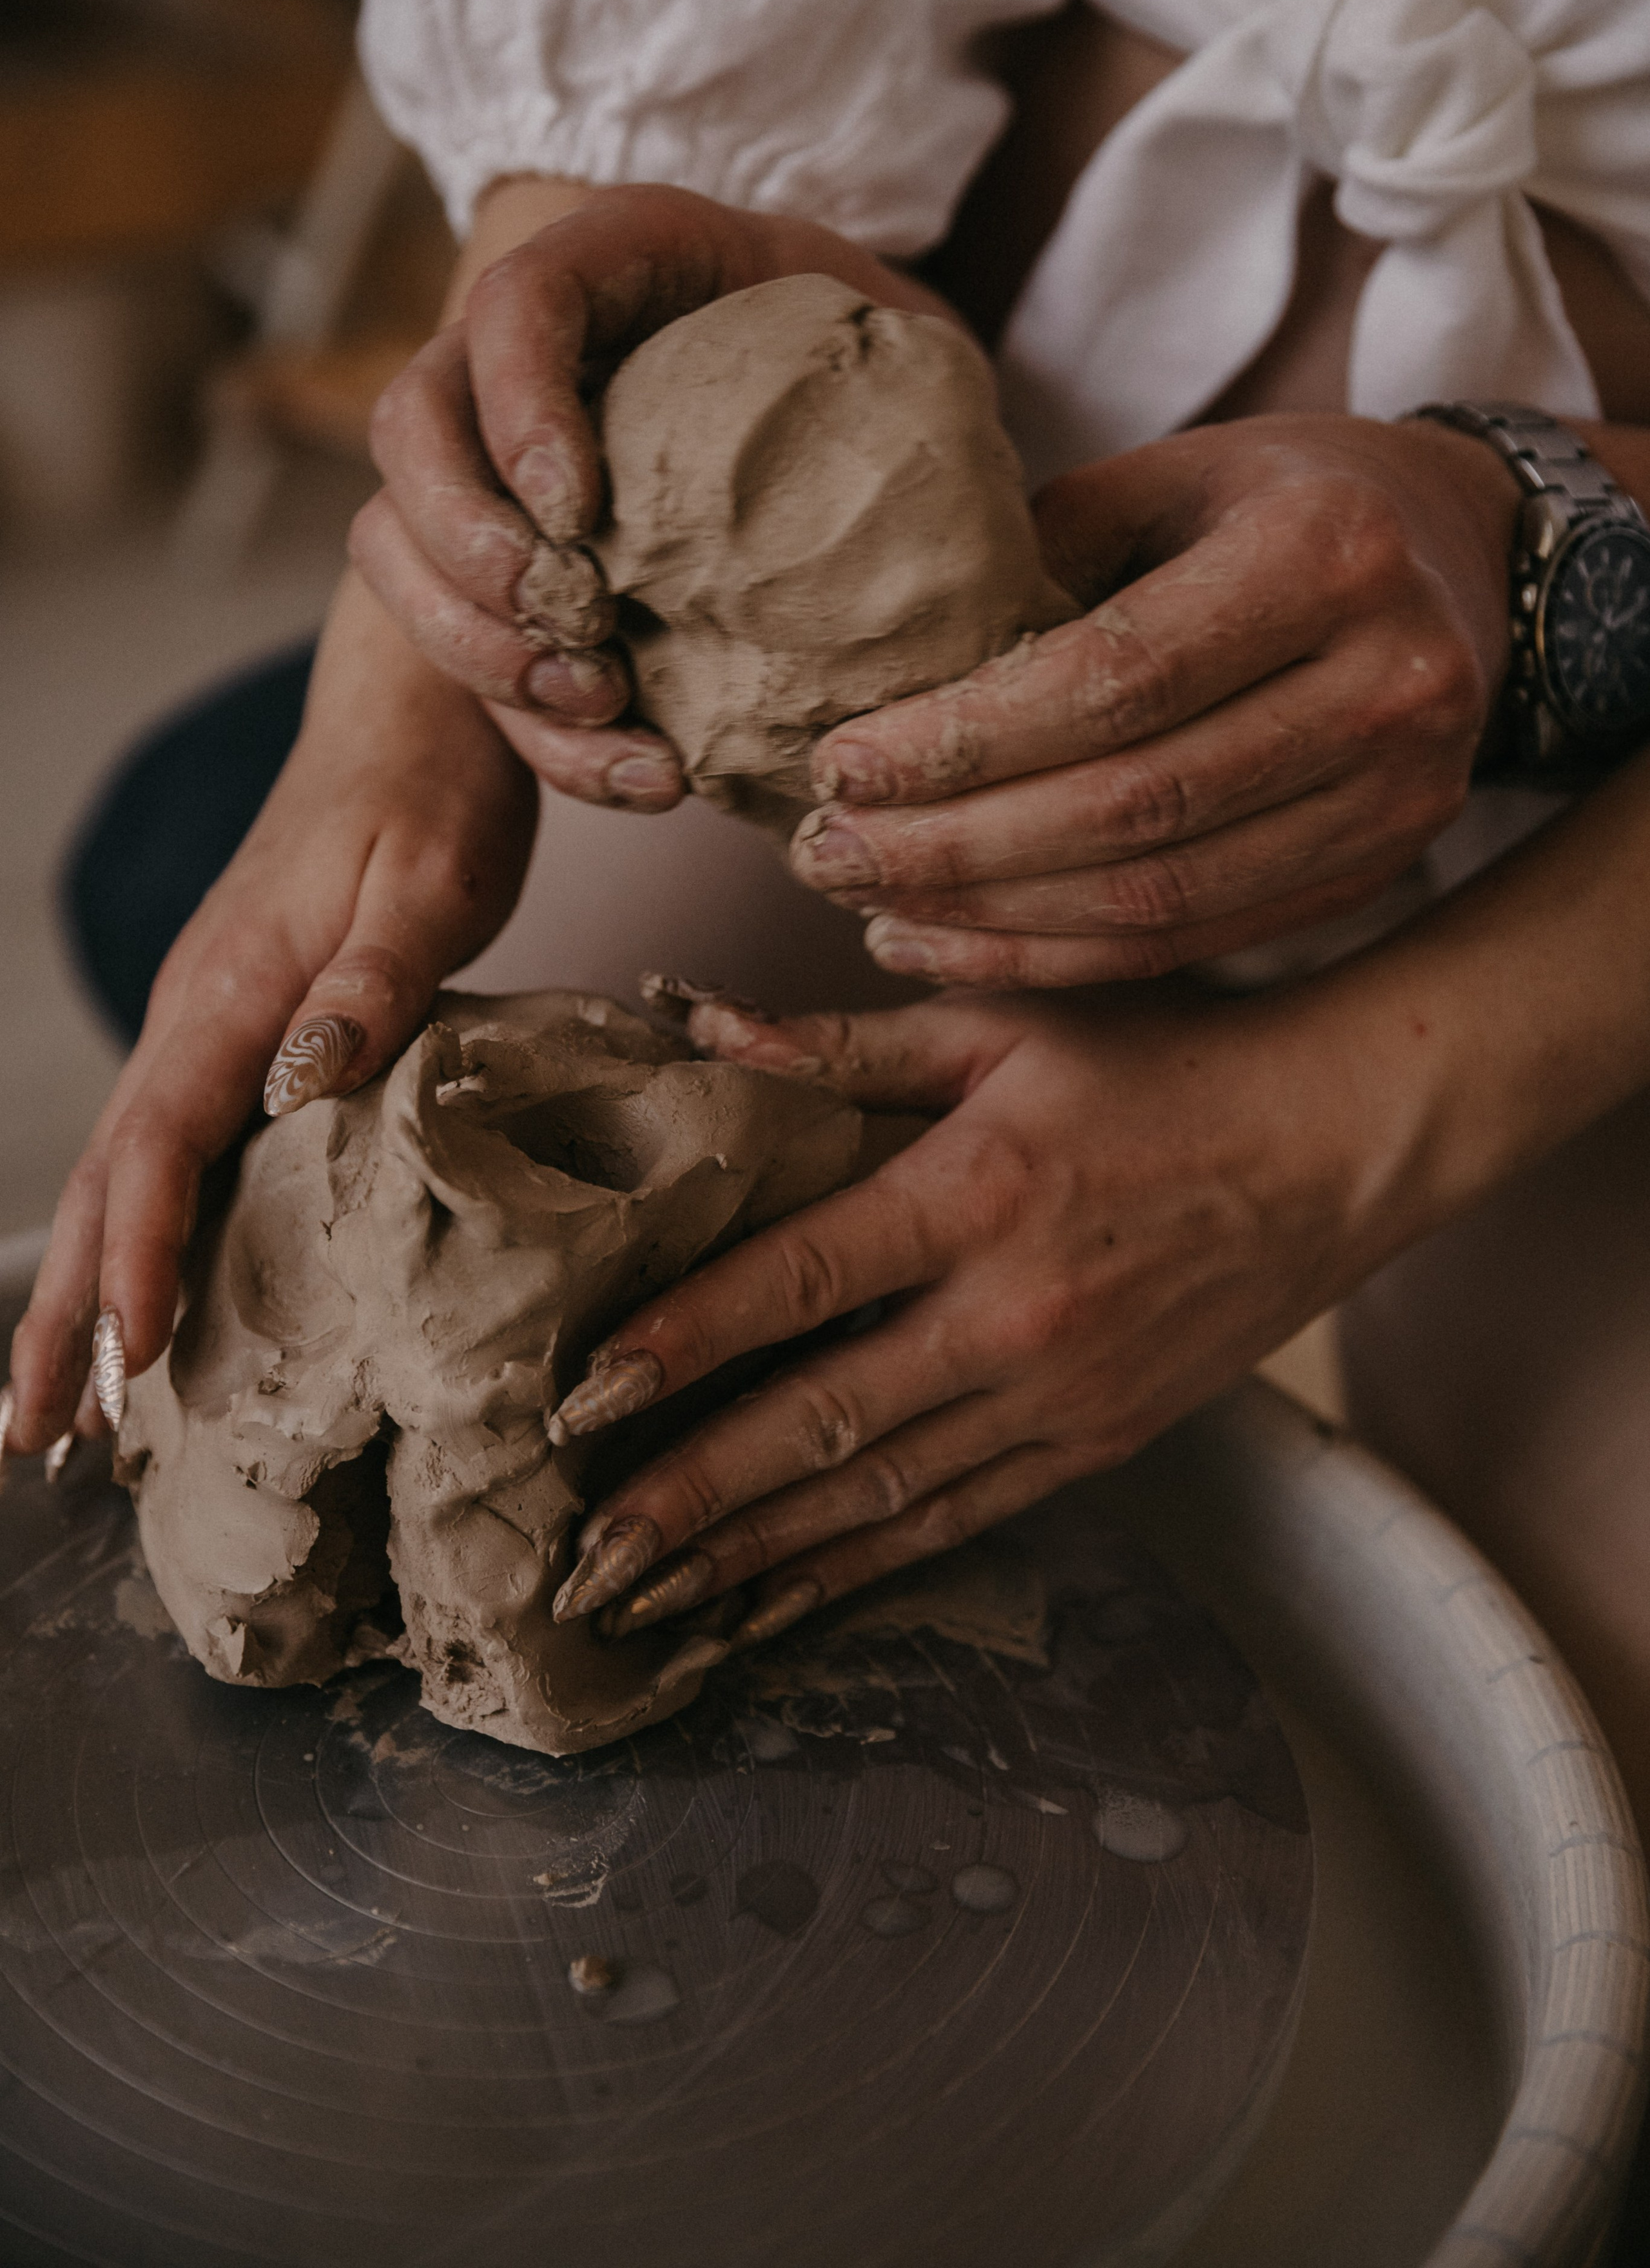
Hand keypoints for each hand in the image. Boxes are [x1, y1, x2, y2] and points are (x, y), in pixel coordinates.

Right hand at [5, 582, 536, 1456]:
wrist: (416, 707)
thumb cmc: (434, 791)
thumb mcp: (428, 883)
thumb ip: (372, 987)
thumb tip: (305, 1086)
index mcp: (232, 988)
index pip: (161, 1143)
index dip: (135, 1255)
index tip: (127, 1360)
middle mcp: (200, 1012)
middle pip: (104, 1178)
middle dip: (65, 1310)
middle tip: (36, 1434)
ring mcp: (210, 1019)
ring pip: (122, 1169)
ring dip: (81, 1284)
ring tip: (57, 1402)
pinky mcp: (240, 1023)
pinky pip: (168, 1144)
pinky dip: (134, 1229)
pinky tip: (140, 1287)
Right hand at [350, 180, 962, 810]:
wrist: (847, 424)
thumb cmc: (875, 369)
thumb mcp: (915, 346)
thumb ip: (923, 385)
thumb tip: (1009, 503)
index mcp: (617, 266)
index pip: (513, 303)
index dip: (519, 404)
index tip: (579, 508)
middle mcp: (519, 363)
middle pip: (411, 432)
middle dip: (469, 549)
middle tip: (571, 630)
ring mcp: (494, 477)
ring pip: (398, 551)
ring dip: (481, 650)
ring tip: (600, 705)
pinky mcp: (510, 590)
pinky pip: (471, 662)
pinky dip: (543, 735)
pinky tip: (647, 773)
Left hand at [548, 979, 1373, 1645]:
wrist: (1339, 1143)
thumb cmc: (1165, 1060)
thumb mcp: (1001, 1023)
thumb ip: (841, 1046)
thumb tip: (695, 1021)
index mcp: (975, 1192)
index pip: (797, 1281)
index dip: (682, 1342)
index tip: (581, 1399)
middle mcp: (1013, 1311)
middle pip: (824, 1420)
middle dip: (694, 1496)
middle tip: (586, 1557)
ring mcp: (1060, 1391)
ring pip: (883, 1495)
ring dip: (759, 1557)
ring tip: (648, 1606)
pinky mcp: (1098, 1440)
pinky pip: (959, 1518)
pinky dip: (862, 1567)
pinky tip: (778, 1603)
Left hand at [788, 412, 1520, 984]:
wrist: (1465, 558)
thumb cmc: (1283, 502)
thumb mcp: (1172, 479)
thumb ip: (1044, 561)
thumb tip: (885, 673)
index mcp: (1324, 553)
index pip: (1113, 678)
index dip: (965, 740)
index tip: (839, 765)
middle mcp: (1385, 682)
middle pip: (1134, 805)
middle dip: (956, 847)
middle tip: (827, 855)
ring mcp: (1397, 794)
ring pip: (1161, 898)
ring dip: (994, 920)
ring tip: (870, 908)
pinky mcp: (1380, 867)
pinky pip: (1195, 938)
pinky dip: (1062, 959)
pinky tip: (954, 945)